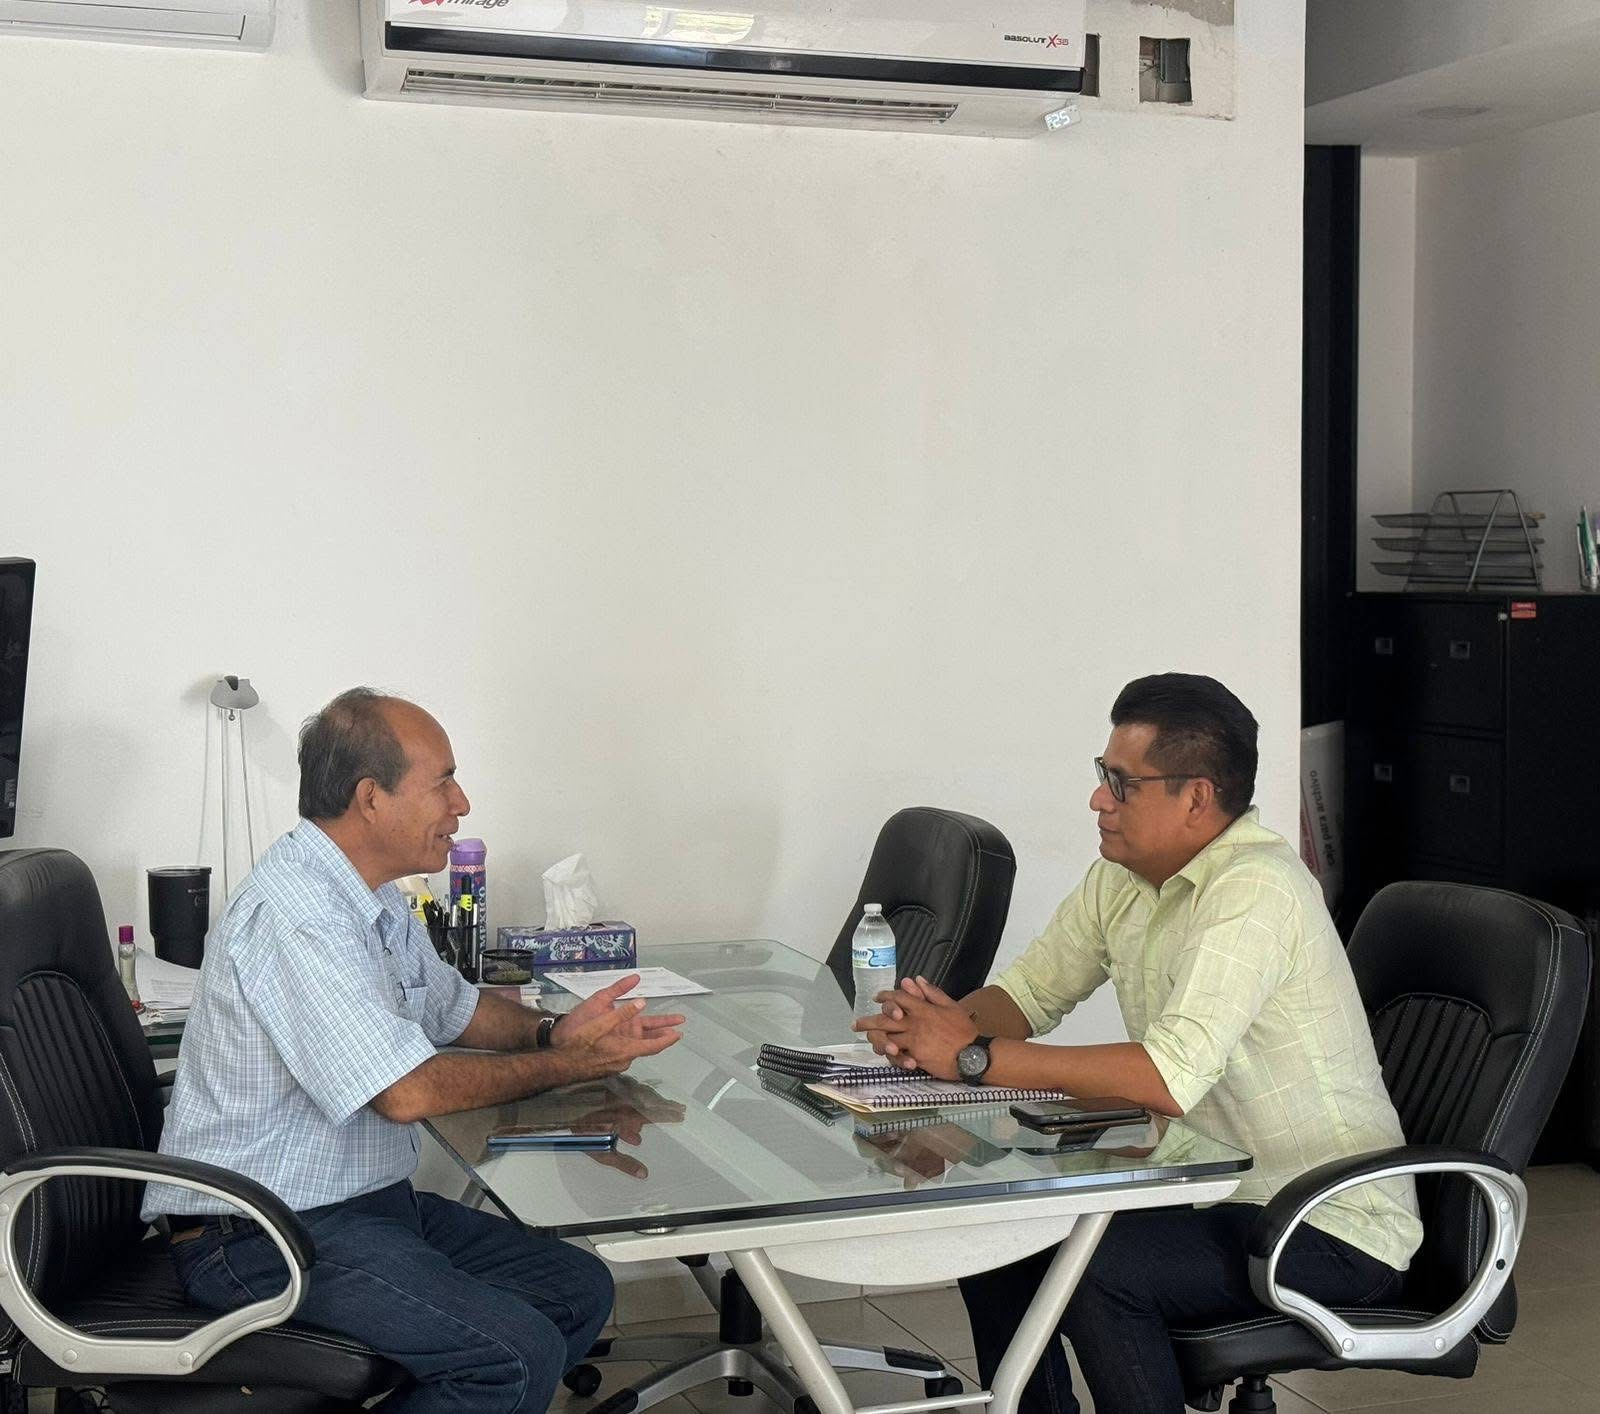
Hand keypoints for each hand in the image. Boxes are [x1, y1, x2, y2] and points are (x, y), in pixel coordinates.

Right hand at [550, 974, 685, 1054]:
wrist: (559, 1064)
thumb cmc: (577, 1043)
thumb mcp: (599, 1024)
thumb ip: (621, 1014)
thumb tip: (641, 1003)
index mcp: (625, 1049)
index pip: (653, 1045)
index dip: (667, 1039)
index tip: (679, 1033)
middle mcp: (624, 1059)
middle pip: (646, 1046)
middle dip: (661, 1036)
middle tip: (676, 1028)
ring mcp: (616, 1063)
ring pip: (636, 1047)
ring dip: (646, 1038)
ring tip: (659, 1029)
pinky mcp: (609, 1063)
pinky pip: (625, 1051)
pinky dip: (633, 1042)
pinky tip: (630, 1035)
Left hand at [570, 1092, 687, 1180]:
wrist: (565, 1107)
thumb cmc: (585, 1132)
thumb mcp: (604, 1153)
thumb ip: (624, 1164)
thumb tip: (643, 1173)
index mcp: (631, 1117)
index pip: (656, 1115)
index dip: (669, 1115)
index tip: (681, 1114)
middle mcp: (628, 1102)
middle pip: (653, 1102)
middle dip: (666, 1106)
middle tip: (679, 1108)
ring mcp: (620, 1091)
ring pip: (643, 1093)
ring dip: (655, 1098)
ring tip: (663, 1103)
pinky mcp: (611, 1084)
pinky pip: (631, 1086)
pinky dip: (639, 1091)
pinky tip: (640, 1092)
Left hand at [850, 975, 975, 1080]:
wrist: (973, 1055)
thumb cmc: (964, 1030)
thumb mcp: (951, 1006)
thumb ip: (932, 993)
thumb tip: (916, 979)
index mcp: (923, 1009)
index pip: (899, 998)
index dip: (885, 996)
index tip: (876, 997)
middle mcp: (915, 1024)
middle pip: (885, 1020)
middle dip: (868, 1021)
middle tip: (855, 1024)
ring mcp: (914, 1042)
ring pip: (888, 1040)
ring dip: (876, 1040)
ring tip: (868, 1041)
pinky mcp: (916, 1058)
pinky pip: (899, 1057)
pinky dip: (892, 1057)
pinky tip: (887, 1056)